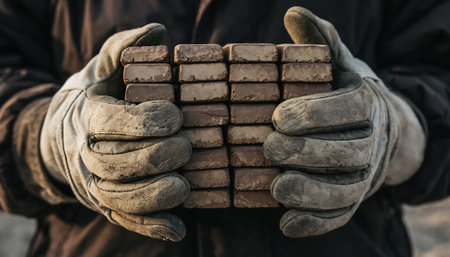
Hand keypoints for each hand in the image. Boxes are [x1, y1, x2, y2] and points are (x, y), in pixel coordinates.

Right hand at [39, 24, 191, 240]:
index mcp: (86, 119)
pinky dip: (150, 227)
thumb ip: (124, 48)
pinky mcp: (105, 204)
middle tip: (186, 146)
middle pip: (113, 164)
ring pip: (117, 198)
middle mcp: (84, 155)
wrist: (66, 134)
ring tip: (183, 186)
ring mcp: (93, 184)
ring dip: (152, 196)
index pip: (109, 124)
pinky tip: (177, 229)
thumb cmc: (96, 97)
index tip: (175, 115)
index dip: (143, 122)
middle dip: (154, 157)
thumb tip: (157, 30)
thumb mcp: (103, 68)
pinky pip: (124, 219)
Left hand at [263, 7, 425, 236]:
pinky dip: (315, 222)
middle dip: (308, 152)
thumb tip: (295, 13)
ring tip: (277, 187)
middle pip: (348, 151)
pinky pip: (340, 215)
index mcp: (366, 104)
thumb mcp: (338, 64)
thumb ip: (320, 42)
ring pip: (346, 189)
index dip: (317, 113)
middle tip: (269, 148)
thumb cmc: (345, 94)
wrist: (377, 130)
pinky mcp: (354, 199)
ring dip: (312, 192)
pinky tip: (286, 223)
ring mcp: (365, 174)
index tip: (278, 117)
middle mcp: (372, 141)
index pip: (350, 108)